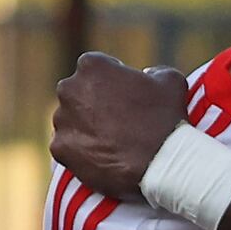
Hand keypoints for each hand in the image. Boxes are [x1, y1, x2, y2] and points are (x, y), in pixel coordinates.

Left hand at [49, 54, 193, 202]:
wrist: (160, 163)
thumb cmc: (165, 118)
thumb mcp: (171, 81)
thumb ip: (154, 71)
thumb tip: (148, 74)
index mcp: (91, 66)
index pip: (97, 68)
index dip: (113, 81)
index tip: (125, 95)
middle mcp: (69, 88)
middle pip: (78, 93)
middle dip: (93, 103)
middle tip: (118, 120)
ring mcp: (62, 120)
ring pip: (71, 120)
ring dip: (86, 127)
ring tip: (112, 142)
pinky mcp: (60, 148)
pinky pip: (68, 146)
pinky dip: (82, 151)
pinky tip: (103, 156)